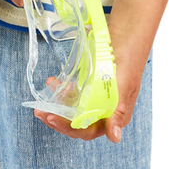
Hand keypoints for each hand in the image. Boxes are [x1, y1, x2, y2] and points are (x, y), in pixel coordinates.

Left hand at [34, 0, 168, 142]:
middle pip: (78, 121)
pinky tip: (55, 81)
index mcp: (115, 114)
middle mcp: (105, 108)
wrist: (128, 30)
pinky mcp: (91, 82)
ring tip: (47, 90)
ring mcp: (97, 95)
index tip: (51, 117)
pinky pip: (74, 92)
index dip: (67, 127)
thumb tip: (114, 138)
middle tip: (40, 110)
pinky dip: (63, 89)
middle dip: (58, 116)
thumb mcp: (124, 85)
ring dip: (58, 102)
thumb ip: (117, 110)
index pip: (87, 130)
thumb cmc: (128, 57)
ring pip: (74, 107)